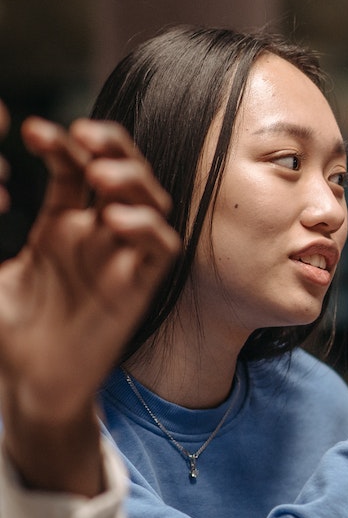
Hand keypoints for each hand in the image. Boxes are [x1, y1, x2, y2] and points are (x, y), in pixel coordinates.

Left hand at [0, 114, 175, 492]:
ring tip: (101, 174)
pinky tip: (115, 219)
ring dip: (133, 180)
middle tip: (81, 133)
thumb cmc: (8, 334)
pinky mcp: (138, 287)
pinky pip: (161, 248)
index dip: (62, 144)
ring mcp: (120, 259)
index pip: (73, 169)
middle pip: (121, 174)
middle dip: (110, 146)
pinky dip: (147, 227)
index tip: (33, 131)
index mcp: (60, 226)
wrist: (29, 387)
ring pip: (150, 203)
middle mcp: (96, 237)